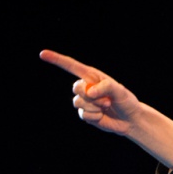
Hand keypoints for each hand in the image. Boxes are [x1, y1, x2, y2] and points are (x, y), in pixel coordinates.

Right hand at [39, 49, 172, 168]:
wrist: (130, 119)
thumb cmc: (126, 101)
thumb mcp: (120, 91)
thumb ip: (106, 87)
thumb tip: (89, 92)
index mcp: (92, 77)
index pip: (72, 66)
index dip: (57, 60)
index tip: (43, 54)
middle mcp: (86, 87)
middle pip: (76, 88)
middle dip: (92, 96)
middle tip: (108, 101)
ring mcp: (84, 101)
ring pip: (79, 103)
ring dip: (95, 107)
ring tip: (107, 107)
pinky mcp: (85, 114)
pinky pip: (84, 115)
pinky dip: (95, 117)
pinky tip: (103, 116)